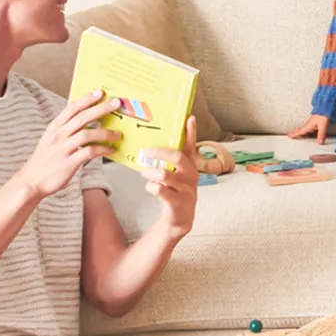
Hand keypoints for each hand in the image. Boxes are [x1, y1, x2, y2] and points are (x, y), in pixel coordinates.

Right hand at [22, 91, 115, 199]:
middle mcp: (58, 135)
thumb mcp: (51, 140)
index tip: (99, 92)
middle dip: (101, 108)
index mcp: (54, 128)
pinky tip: (110, 150)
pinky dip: (103, 150)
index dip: (86, 99)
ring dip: (106, 133)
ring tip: (118, 134)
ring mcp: (63, 148)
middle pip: (82, 117)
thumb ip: (65, 130)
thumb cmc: (45, 161)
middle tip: (116, 103)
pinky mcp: (69, 162)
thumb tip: (84, 121)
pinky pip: (89, 152)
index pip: (71, 108)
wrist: (31, 181)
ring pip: (88, 134)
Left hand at [142, 119, 201, 238]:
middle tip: (145, 152)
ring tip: (144, 173)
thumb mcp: (176, 175)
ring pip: (165, 175)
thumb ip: (168, 162)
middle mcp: (191, 175)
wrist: (180, 218)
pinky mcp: (177, 202)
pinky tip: (150, 187)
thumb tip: (148, 146)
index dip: (191, 132)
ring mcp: (185, 189)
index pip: (191, 146)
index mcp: (190, 166)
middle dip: (159, 153)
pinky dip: (151, 187)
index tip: (189, 117)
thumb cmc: (175, 191)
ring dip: (150, 172)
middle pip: (177, 158)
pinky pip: (160, 191)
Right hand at [288, 113, 329, 142]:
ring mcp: (311, 123)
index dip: (294, 134)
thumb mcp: (322, 126)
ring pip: (304, 128)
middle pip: (300, 130)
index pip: (300, 131)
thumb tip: (319, 142)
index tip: (289, 136)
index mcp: (308, 126)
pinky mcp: (314, 121)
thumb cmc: (323, 115)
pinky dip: (306, 130)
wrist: (325, 108)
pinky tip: (308, 131)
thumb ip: (321, 134)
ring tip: (297, 134)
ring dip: (300, 131)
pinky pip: (308, 127)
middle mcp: (308, 124)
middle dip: (295, 133)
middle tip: (290, 135)